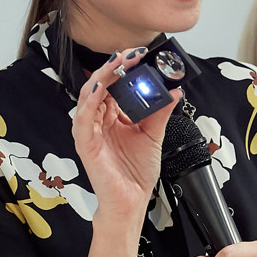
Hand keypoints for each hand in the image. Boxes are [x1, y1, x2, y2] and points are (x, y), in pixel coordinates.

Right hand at [71, 49, 180, 217]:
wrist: (132, 202)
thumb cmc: (136, 172)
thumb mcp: (153, 135)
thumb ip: (160, 112)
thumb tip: (174, 90)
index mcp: (113, 116)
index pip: (114, 85)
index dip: (123, 69)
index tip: (138, 56)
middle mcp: (99, 121)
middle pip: (100, 85)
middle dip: (114, 67)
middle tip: (130, 55)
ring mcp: (90, 131)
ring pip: (89, 96)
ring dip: (102, 77)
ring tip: (116, 64)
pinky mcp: (85, 144)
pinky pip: (82, 119)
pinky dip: (89, 103)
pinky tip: (98, 89)